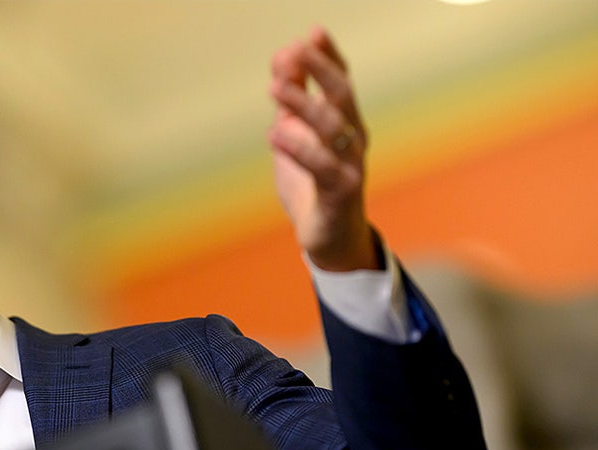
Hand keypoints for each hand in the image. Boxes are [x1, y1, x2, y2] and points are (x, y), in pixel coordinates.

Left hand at [268, 26, 378, 270]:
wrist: (330, 239)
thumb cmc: (312, 185)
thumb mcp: (296, 137)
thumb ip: (292, 101)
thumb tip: (284, 56)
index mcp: (345, 124)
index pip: (341, 82)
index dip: (329, 57)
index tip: (313, 33)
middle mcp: (353, 139)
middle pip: (342, 97)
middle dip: (322, 70)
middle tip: (298, 49)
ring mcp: (351, 165)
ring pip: (332, 128)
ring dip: (303, 105)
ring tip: (274, 87)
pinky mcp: (340, 192)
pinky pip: (322, 166)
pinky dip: (299, 149)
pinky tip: (274, 134)